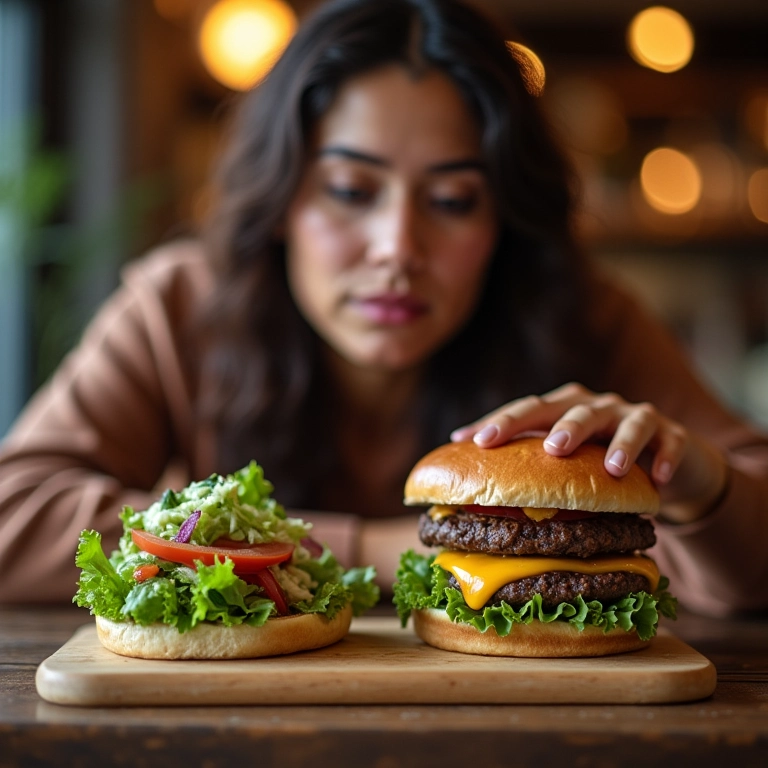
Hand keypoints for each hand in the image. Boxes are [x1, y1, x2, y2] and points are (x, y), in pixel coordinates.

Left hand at [450, 382, 728, 523]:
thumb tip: (470, 491)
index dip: (502, 422)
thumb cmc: (598, 462)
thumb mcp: (565, 462)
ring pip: (629, 422)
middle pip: (576, 409)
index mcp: (563, 408)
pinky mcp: (672, 434)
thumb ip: (529, 467)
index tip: (474, 440)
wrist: (663, 461)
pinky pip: (671, 442)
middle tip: (550, 448)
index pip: (528, 410)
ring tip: (610, 468)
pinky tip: (658, 478)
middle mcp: (597, 406)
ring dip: (620, 443)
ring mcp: (636, 417)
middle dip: (562, 426)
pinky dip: (665, 458)